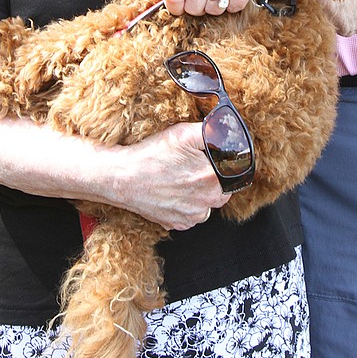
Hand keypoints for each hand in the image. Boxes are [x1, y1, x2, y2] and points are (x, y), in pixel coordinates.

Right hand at [106, 123, 231, 230]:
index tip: (209, 160)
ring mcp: (192, 217)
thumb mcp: (183, 134)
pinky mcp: (178, 224)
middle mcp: (205, 203)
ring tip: (179, 179)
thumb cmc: (150, 156)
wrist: (121, 178)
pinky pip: (192, 215)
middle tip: (190, 166)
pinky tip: (172, 191)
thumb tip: (227, 133)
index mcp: (212, 180)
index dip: (223, 164)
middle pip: (222, 190)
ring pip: (207, 203)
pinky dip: (186, 205)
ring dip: (200, 193)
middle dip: (212, 178)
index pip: (235, 174)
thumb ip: (212, 133)